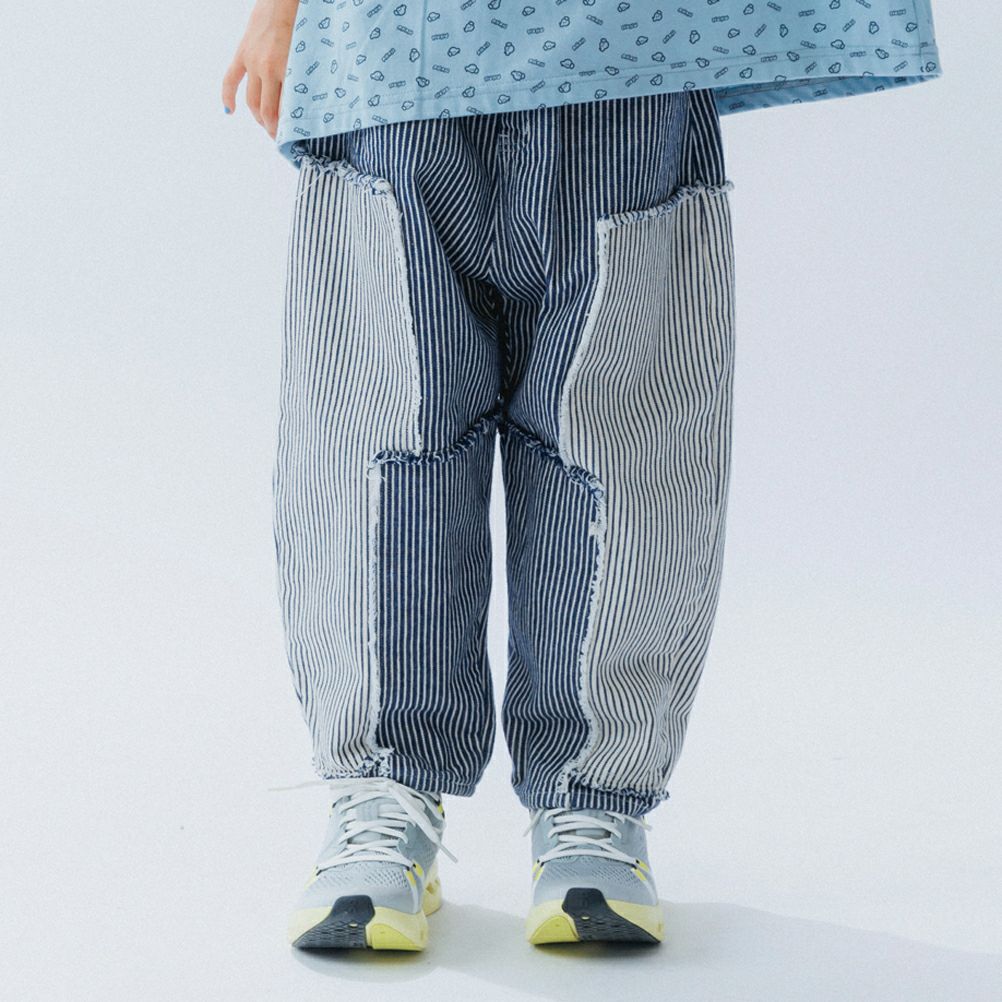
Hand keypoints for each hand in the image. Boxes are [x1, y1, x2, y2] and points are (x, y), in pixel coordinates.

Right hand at [222, 0, 298, 138]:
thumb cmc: (305, 23)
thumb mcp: (311, 56)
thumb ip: (305, 78)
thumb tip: (307, 102)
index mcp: (287, 72)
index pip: (283, 112)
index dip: (286, 130)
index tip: (292, 140)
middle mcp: (267, 69)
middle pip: (266, 110)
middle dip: (272, 128)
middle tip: (280, 137)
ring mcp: (252, 62)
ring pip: (251, 100)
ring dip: (257, 116)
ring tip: (265, 125)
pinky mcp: (243, 52)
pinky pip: (231, 79)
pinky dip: (228, 97)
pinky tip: (230, 112)